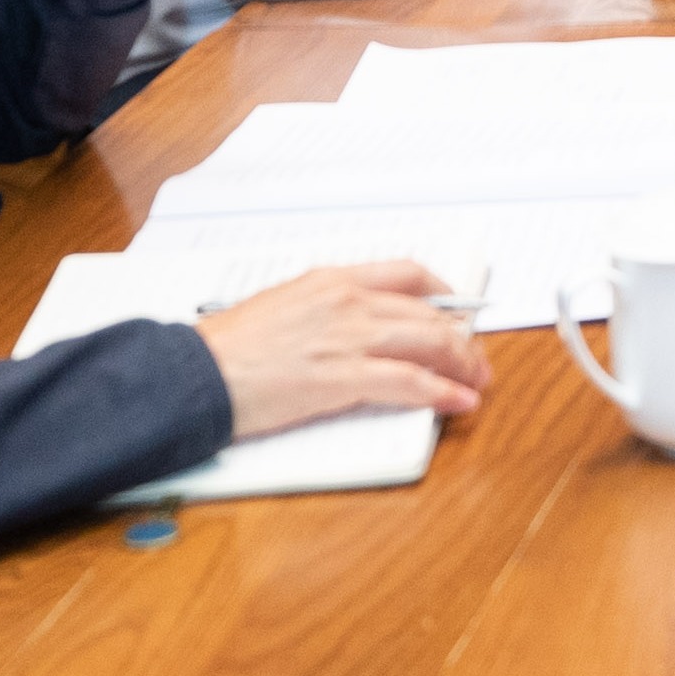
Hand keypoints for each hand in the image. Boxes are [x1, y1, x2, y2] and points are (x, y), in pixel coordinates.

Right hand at [194, 261, 487, 436]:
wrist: (197, 372)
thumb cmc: (229, 347)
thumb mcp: (285, 305)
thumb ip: (327, 309)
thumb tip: (359, 325)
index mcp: (333, 279)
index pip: (408, 273)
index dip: (444, 293)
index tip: (457, 310)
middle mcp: (348, 302)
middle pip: (428, 313)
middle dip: (461, 338)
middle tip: (474, 358)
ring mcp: (348, 338)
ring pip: (429, 343)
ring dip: (463, 365)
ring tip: (477, 382)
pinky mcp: (343, 378)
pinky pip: (410, 383)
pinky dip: (442, 392)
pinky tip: (459, 402)